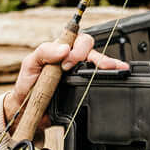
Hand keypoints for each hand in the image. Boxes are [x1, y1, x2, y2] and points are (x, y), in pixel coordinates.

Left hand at [1, 32, 129, 131]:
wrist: (29, 110)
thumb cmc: (29, 84)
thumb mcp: (31, 63)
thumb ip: (45, 51)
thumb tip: (64, 48)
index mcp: (62, 50)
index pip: (78, 39)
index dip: (77, 48)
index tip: (66, 62)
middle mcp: (74, 60)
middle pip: (92, 49)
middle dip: (95, 56)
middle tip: (85, 68)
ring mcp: (80, 75)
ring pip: (100, 63)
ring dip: (108, 64)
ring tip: (116, 68)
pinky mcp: (85, 89)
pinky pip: (100, 81)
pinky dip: (111, 76)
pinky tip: (120, 74)